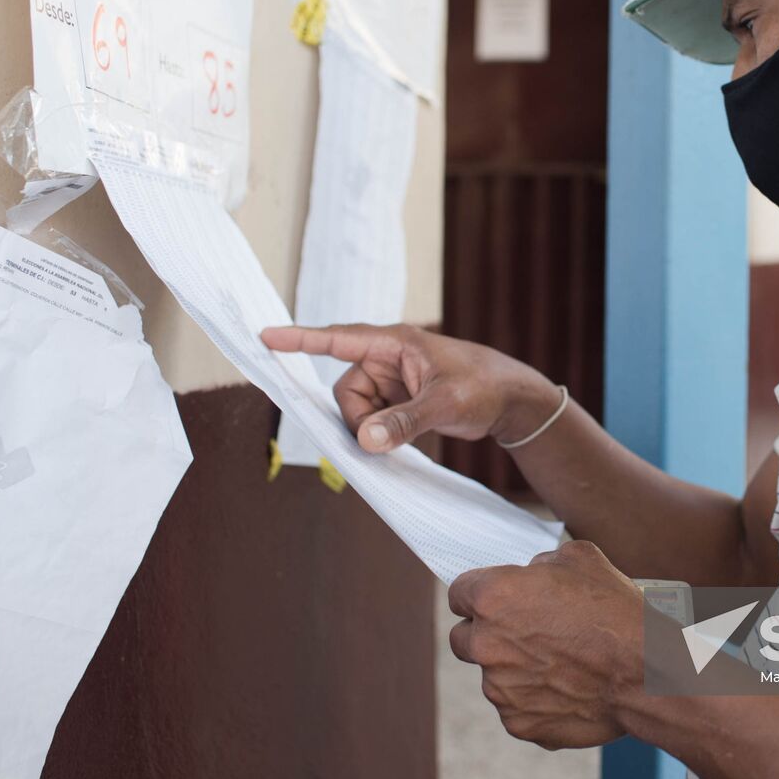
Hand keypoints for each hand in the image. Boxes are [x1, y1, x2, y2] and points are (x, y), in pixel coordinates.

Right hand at [260, 323, 560, 452]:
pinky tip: (398, 442)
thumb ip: (403, 422)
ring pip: (356, 409)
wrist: (512, 401)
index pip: (338, 339)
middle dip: (357, 417)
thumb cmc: (484, 387)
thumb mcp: (444, 404)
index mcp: (395, 343)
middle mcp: (387, 359)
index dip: (301, 340)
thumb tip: (364, 441)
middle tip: (382, 437)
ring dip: (370, 429)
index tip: (266, 337)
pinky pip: (371, 419)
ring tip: (403, 436)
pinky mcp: (398, 401)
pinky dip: (378, 434)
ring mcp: (392, 381)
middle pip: (345, 390)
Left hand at [448, 541, 644, 749]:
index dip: (479, 594)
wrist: (646, 672)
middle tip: (525, 632)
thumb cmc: (615, 610)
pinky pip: (518, 707)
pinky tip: (569, 687)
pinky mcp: (519, 723)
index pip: (458, 593)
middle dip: (487, 634)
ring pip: (494, 676)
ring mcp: (500, 689)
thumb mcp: (579, 558)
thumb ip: (539, 565)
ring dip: (516, 668)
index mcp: (493, 597)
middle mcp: (486, 644)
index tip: (495, 601)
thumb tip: (530, 576)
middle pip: (463, 639)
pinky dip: (537, 699)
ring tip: (562, 662)